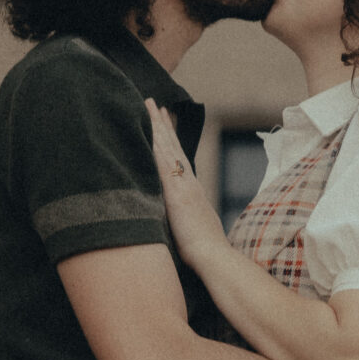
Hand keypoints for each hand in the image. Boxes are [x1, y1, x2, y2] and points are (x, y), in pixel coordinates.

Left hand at [145, 100, 229, 274]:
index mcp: (191, 190)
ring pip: (167, 148)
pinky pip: (162, 164)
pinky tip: (144, 131)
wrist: (214, 257)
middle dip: (161, 123)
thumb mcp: (191, 227)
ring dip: (155, 125)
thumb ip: (183, 217)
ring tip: (147, 105)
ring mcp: (182, 186)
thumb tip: (176, 216)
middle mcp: (188, 182)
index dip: (170, 138)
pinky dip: (154, 145)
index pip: (178, 157)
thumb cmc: (203, 251)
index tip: (163, 120)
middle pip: (172, 146)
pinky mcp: (176, 194)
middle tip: (152, 102)